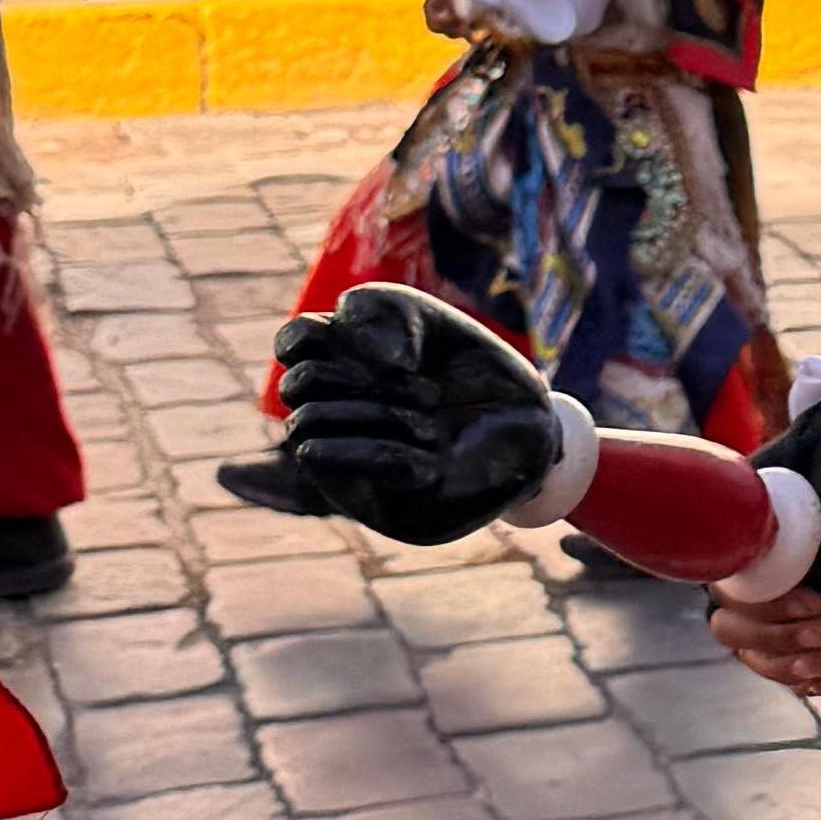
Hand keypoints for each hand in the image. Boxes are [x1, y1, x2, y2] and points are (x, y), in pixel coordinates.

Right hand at [216, 282, 559, 541]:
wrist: (528, 423)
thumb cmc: (464, 368)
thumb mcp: (418, 314)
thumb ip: (373, 310)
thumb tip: (380, 363)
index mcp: (334, 367)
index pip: (292, 342)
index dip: (318, 335)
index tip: (380, 344)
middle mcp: (329, 417)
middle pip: (297, 384)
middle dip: (361, 377)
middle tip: (427, 390)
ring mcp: (346, 466)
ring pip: (307, 426)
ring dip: (379, 413)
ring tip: (431, 421)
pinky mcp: (380, 509)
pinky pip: (358, 468)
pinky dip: (397, 453)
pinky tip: (432, 458)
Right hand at [710, 497, 820, 690]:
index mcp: (745, 553)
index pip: (729, 588)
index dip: (766, 605)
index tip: (816, 603)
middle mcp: (740, 590)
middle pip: (732, 628)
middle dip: (781, 639)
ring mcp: (756, 620)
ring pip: (750, 655)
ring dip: (787, 666)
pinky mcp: (778, 644)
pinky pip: (775, 671)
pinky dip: (800, 682)